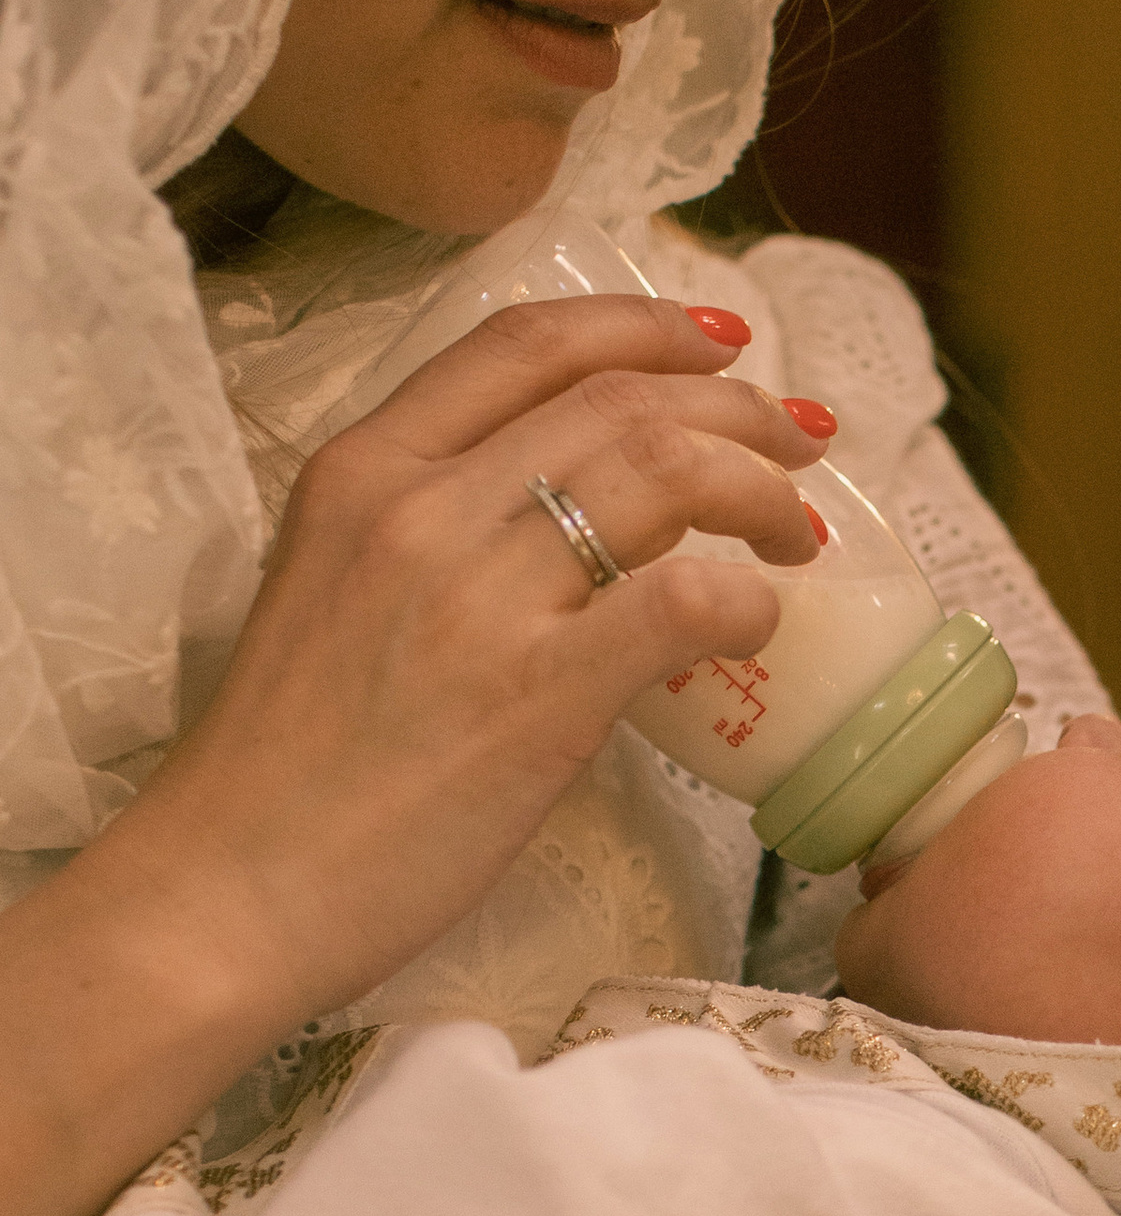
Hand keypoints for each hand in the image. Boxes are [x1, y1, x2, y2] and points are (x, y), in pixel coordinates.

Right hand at [122, 294, 830, 1034]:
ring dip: (760, 489)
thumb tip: (570, 521)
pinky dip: (747, 597)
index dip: (644, 326)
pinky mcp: (535, 694)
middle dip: (737, 411)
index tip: (720, 348)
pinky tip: (758, 623)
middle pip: (620, 399)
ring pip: (666, 471)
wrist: (228, 889)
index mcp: (364, 468)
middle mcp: (420, 507)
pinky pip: (684, 601)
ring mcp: (478, 597)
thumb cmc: (287, 766)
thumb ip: (435, 533)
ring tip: (794, 531)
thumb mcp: (336, 590)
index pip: (527, 342)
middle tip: (797, 449)